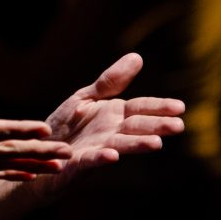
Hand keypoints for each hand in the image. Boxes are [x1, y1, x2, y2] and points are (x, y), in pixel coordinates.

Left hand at [30, 53, 185, 200]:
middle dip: (156, 126)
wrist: (41, 150)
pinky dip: (102, 158)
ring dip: (137, 144)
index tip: (179, 107)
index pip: (140, 108)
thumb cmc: (65, 124)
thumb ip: (110, 81)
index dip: (159, 107)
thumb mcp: (86, 97)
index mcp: (114, 115)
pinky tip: (112, 156)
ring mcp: (97, 149)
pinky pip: (91, 160)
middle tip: (178, 126)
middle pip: (136, 127)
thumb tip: (137, 57)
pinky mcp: (79, 163)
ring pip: (120, 145)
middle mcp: (110, 133)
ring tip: (156, 143)